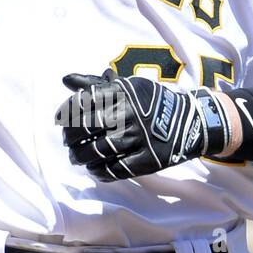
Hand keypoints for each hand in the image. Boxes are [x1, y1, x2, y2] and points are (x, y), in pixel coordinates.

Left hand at [55, 68, 234, 180]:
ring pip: (99, 151)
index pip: (83, 102)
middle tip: (67, 143)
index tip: (61, 122)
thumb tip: (66, 80)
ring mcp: (140, 137)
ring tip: (76, 158)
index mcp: (123, 93)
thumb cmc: (150, 102)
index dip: (67, 114)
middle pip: (87, 128)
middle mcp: (130, 113)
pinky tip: (95, 170)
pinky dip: (101, 172)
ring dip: (81, 157)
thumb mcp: (127, 87)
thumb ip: (96, 84)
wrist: (190, 119)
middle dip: (70, 138)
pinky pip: (117, 169)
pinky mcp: (149, 159)